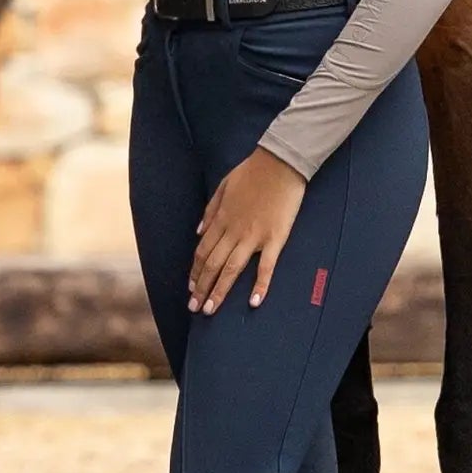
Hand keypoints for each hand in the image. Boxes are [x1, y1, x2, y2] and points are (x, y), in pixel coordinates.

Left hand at [190, 148, 307, 313]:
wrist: (280, 162)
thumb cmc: (252, 171)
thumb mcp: (222, 186)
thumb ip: (209, 211)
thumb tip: (198, 232)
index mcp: (221, 219)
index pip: (203, 252)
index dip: (195, 272)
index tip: (191, 288)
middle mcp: (233, 231)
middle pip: (213, 265)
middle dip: (201, 288)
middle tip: (195, 308)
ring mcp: (253, 236)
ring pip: (231, 269)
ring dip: (219, 291)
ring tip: (210, 310)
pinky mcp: (275, 238)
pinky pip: (266, 266)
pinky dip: (260, 285)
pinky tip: (254, 302)